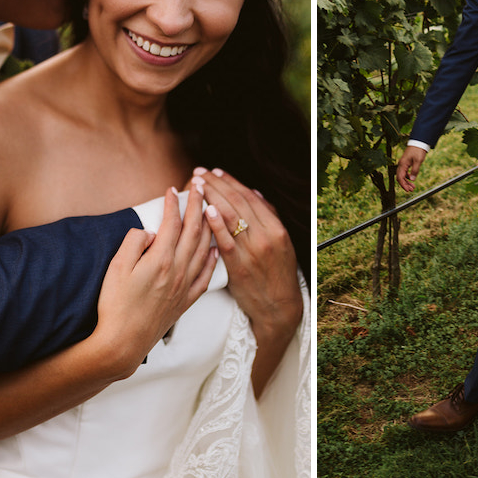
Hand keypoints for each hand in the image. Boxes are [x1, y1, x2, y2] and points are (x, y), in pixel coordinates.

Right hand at [90, 186, 215, 379]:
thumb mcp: (116, 268)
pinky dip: (212, 259)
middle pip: (193, 231)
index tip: (174, 188)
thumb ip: (133, 243)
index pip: (173, 223)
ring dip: (208, 226)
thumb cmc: (114, 305)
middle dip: (198, 206)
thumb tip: (150, 231)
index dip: (174, 203)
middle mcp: (178, 271)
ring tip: (211, 209)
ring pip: (204, 250)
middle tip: (200, 187)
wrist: (122, 344)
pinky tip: (215, 250)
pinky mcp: (185, 301)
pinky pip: (205, 276)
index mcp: (161, 260)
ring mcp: (184, 287)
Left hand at [195, 168, 300, 329]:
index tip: (215, 171)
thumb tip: (253, 193)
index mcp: (276, 228)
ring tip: (196, 185)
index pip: (249, 197)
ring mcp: (252, 251)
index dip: (231, 181)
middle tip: (199, 173)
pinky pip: (226, 241)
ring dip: (211, 197)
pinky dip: (216, 224)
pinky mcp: (239, 267)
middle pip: (237, 202)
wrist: (278, 307)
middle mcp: (265, 236)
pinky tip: (205, 210)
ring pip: (231, 217)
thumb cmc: (277, 274)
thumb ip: (268, 217)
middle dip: (216, 184)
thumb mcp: (281, 242)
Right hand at [396, 144, 427, 191]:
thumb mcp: (418, 161)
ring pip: (402, 175)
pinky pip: (404, 172)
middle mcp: (401, 164)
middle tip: (411, 190)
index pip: (400, 177)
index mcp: (402, 164)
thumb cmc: (418, 151)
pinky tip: (411, 179)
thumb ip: (415, 170)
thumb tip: (412, 179)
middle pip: (400, 177)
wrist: (418, 143)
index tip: (408, 190)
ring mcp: (403, 163)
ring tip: (412, 187)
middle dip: (404, 185)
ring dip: (406, 182)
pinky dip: (407, 177)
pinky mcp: (406, 163)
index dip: (403, 185)